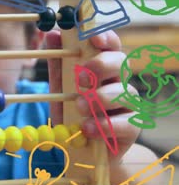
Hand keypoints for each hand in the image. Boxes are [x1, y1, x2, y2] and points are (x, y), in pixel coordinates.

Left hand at [46, 30, 140, 160]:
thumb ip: (58, 64)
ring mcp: (128, 105)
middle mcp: (119, 82)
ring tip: (80, 107)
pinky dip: (105, 125)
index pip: (111, 45)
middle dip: (102, 66)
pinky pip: (127, 123)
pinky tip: (88, 128)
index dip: (106, 37)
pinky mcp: (132, 128)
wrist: (81, 150)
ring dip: (100, 98)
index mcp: (102, 68)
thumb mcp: (60, 88)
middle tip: (80, 77)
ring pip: (125, 92)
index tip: (94, 39)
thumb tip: (51, 34)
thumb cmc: (73, 113)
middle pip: (122, 63)